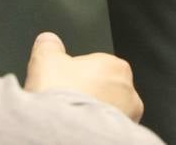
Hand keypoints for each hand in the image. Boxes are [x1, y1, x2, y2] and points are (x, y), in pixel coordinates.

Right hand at [24, 32, 143, 121]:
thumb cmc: (61, 97)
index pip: (97, 67)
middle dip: (89, 96)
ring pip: (110, 112)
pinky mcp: (124, 135)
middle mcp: (128, 90)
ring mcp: (129, 116)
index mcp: (115, 65)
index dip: (77, 77)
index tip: (65, 86)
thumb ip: (49, 46)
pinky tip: (83, 131)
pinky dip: (98, 130)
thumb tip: (48, 41)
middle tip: (68, 104)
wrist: (66, 132)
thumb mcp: (46, 60)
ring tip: (74, 120)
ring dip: (95, 114)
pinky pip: (109, 130)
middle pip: (105, 90)